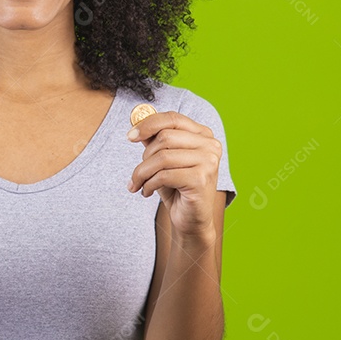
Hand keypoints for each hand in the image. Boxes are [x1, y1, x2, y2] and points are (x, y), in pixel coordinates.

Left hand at [126, 111, 221, 240]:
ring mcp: (208, 162)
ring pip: (162, 157)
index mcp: (203, 135)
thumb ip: (154, 140)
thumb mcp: (163, 161)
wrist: (191, 221)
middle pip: (165, 137)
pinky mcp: (201, 179)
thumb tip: (136, 121)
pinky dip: (149, 184)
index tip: (130, 136)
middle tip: (138, 174)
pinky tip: (147, 192)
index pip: (173, 118)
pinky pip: (164, 175)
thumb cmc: (177, 188)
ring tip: (138, 184)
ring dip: (142, 173)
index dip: (148, 124)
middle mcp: (210, 145)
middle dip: (144, 156)